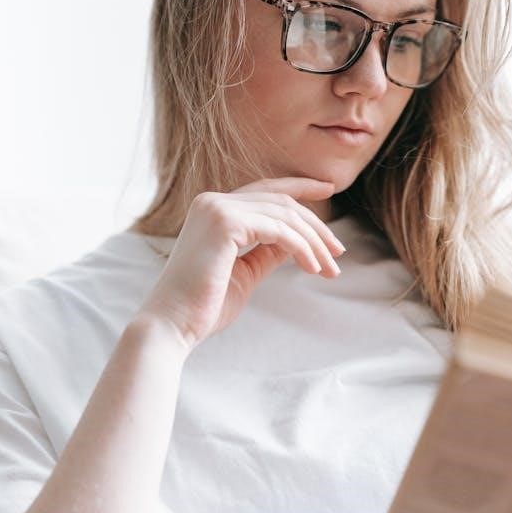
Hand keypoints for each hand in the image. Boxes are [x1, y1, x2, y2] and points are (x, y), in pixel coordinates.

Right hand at [138, 177, 346, 350]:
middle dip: (316, 226)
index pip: (266, 189)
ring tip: (330, 268)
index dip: (300, 187)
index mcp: (214, 209)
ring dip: (313, 242)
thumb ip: (269, 251)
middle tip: (339, 252)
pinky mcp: (224, 222)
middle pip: (281, 202)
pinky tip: (313, 267)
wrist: (172, 326)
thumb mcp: (247, 272)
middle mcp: (213, 201)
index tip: (329, 189)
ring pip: (284, 215)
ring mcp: (217, 208)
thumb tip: (297, 242)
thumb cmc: (204, 306)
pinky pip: (278, 230)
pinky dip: (301, 248)